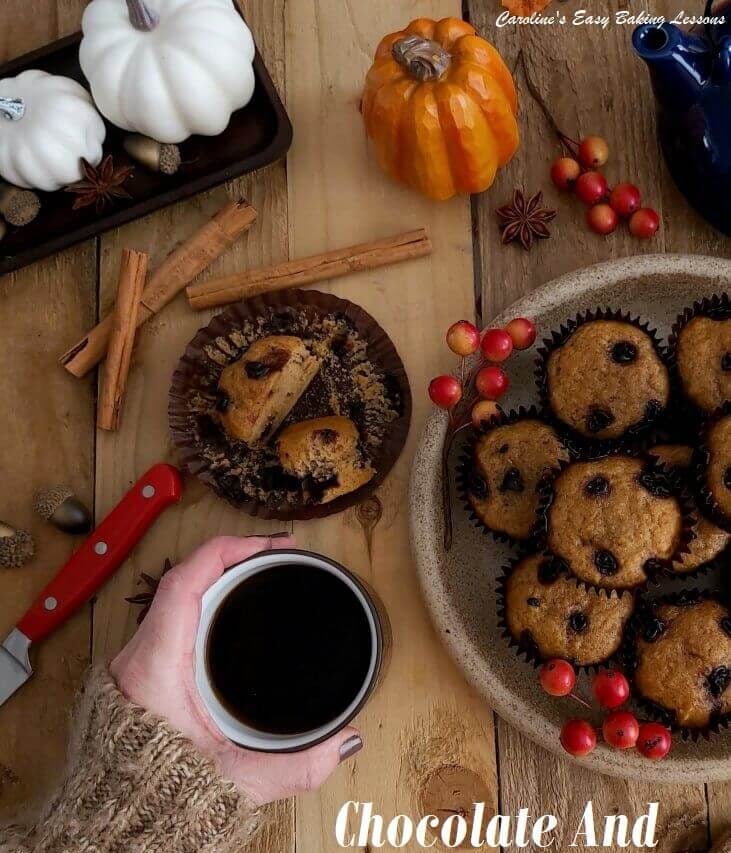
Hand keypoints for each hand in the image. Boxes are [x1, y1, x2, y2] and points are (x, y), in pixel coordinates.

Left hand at [111, 535, 362, 805]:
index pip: (183, 583)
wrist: (113, 823)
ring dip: (218, 575)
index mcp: (156, 668)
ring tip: (260, 568)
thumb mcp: (236, 780)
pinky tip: (233, 604)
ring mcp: (139, 662)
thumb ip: (297, 765)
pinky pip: (173, 616)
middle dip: (233, 555)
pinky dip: (206, 598)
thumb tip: (345, 741)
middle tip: (278, 552)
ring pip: (177, 597)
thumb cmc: (161, 798)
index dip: (226, 551)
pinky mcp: (144, 672)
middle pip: (184, 580)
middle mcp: (140, 657)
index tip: (269, 545)